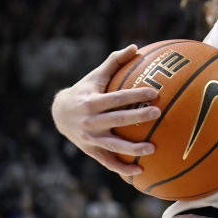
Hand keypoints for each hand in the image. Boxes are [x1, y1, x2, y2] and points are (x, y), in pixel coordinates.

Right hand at [51, 44, 159, 175]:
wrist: (59, 113)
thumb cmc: (85, 90)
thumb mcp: (96, 76)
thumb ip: (115, 62)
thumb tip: (136, 46)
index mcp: (93, 101)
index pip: (117, 97)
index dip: (135, 94)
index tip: (155, 92)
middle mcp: (91, 121)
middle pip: (118, 119)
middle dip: (138, 117)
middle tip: (158, 114)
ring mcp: (90, 138)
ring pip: (113, 144)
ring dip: (132, 148)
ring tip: (153, 149)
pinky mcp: (91, 150)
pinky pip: (107, 162)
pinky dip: (122, 168)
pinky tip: (140, 171)